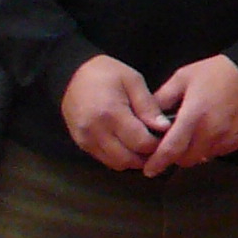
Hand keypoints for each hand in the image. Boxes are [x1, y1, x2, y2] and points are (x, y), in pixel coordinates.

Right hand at [60, 55, 166, 170]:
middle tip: (156, 144)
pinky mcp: (81, 143)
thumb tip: (164, 128)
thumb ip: (148, 106)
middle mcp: (95, 130)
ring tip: (142, 145)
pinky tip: (127, 144)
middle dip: (146, 156)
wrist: (72, 73)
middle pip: (128, 159)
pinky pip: (105, 159)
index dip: (157, 144)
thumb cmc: (106, 73)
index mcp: (111, 113)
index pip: (141, 143)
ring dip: (133, 160)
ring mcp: (86, 139)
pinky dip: (119, 157)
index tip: (164, 136)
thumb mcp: (133, 80)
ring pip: (116, 164)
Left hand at [143, 56, 237, 173]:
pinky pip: (217, 153)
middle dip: (175, 156)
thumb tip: (145, 117)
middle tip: (171, 145)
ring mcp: (227, 139)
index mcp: (194, 115)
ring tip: (193, 135)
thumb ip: (162, 99)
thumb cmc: (216, 73)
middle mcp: (211, 132)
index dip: (158, 162)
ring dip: (193, 152)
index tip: (149, 170)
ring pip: (202, 158)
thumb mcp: (182, 78)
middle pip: (186, 159)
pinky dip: (209, 148)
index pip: (172, 148)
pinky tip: (210, 131)